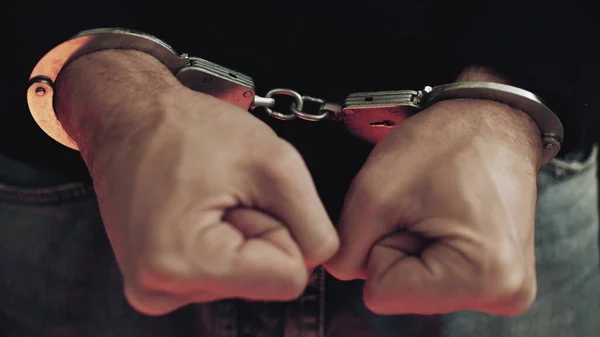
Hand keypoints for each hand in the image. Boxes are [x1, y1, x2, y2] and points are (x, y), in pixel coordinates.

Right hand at [55, 51, 338, 314]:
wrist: (132, 117)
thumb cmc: (188, 128)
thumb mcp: (275, 164)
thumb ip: (314, 224)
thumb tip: (322, 259)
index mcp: (183, 263)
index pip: (288, 279)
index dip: (280, 229)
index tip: (246, 196)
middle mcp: (159, 289)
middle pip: (263, 280)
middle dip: (257, 232)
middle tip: (223, 193)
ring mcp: (154, 290)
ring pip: (244, 277)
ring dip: (239, 236)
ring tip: (207, 198)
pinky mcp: (156, 282)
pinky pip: (221, 274)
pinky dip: (221, 243)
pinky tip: (196, 211)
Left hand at [325, 98, 541, 315]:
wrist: (493, 121)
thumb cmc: (446, 143)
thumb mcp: (374, 192)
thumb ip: (345, 247)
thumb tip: (341, 274)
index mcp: (480, 276)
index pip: (381, 294)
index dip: (379, 246)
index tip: (408, 211)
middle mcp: (503, 294)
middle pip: (400, 293)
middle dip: (397, 248)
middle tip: (424, 208)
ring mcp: (506, 290)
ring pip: (415, 288)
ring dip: (412, 250)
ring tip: (436, 211)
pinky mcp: (499, 281)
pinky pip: (436, 281)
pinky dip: (428, 252)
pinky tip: (446, 220)